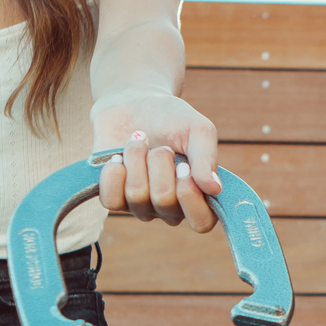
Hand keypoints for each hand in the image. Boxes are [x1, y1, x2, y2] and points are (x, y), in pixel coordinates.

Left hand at [92, 93, 222, 231]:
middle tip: (162, 146)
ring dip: (137, 158)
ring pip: (137, 196)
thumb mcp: (198, 129)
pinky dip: (114, 172)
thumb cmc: (172, 119)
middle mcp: (171, 208)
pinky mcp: (115, 198)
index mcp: (198, 196)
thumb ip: (207, 158)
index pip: (201, 223)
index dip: (190, 197)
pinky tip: (118, 157)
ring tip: (140, 141)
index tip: (184, 167)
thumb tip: (214, 189)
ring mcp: (141, 206)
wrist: (133, 102)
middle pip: (164, 200)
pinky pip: (111, 201)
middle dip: (159, 162)